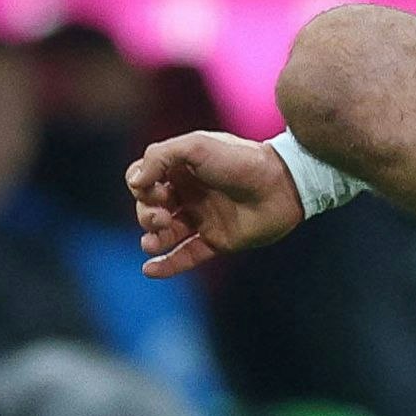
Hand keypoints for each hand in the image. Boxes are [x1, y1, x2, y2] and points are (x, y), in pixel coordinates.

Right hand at [128, 131, 305, 277]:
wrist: (281, 186)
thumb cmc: (240, 161)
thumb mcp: (196, 146)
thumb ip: (159, 157)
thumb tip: (134, 182)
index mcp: (182, 168)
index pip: (144, 180)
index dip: (141, 187)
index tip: (153, 189)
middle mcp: (190, 193)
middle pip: (150, 208)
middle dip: (146, 214)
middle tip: (162, 216)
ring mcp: (203, 218)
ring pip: (165, 233)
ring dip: (152, 239)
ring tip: (153, 241)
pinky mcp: (217, 241)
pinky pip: (186, 255)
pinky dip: (167, 265)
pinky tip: (150, 270)